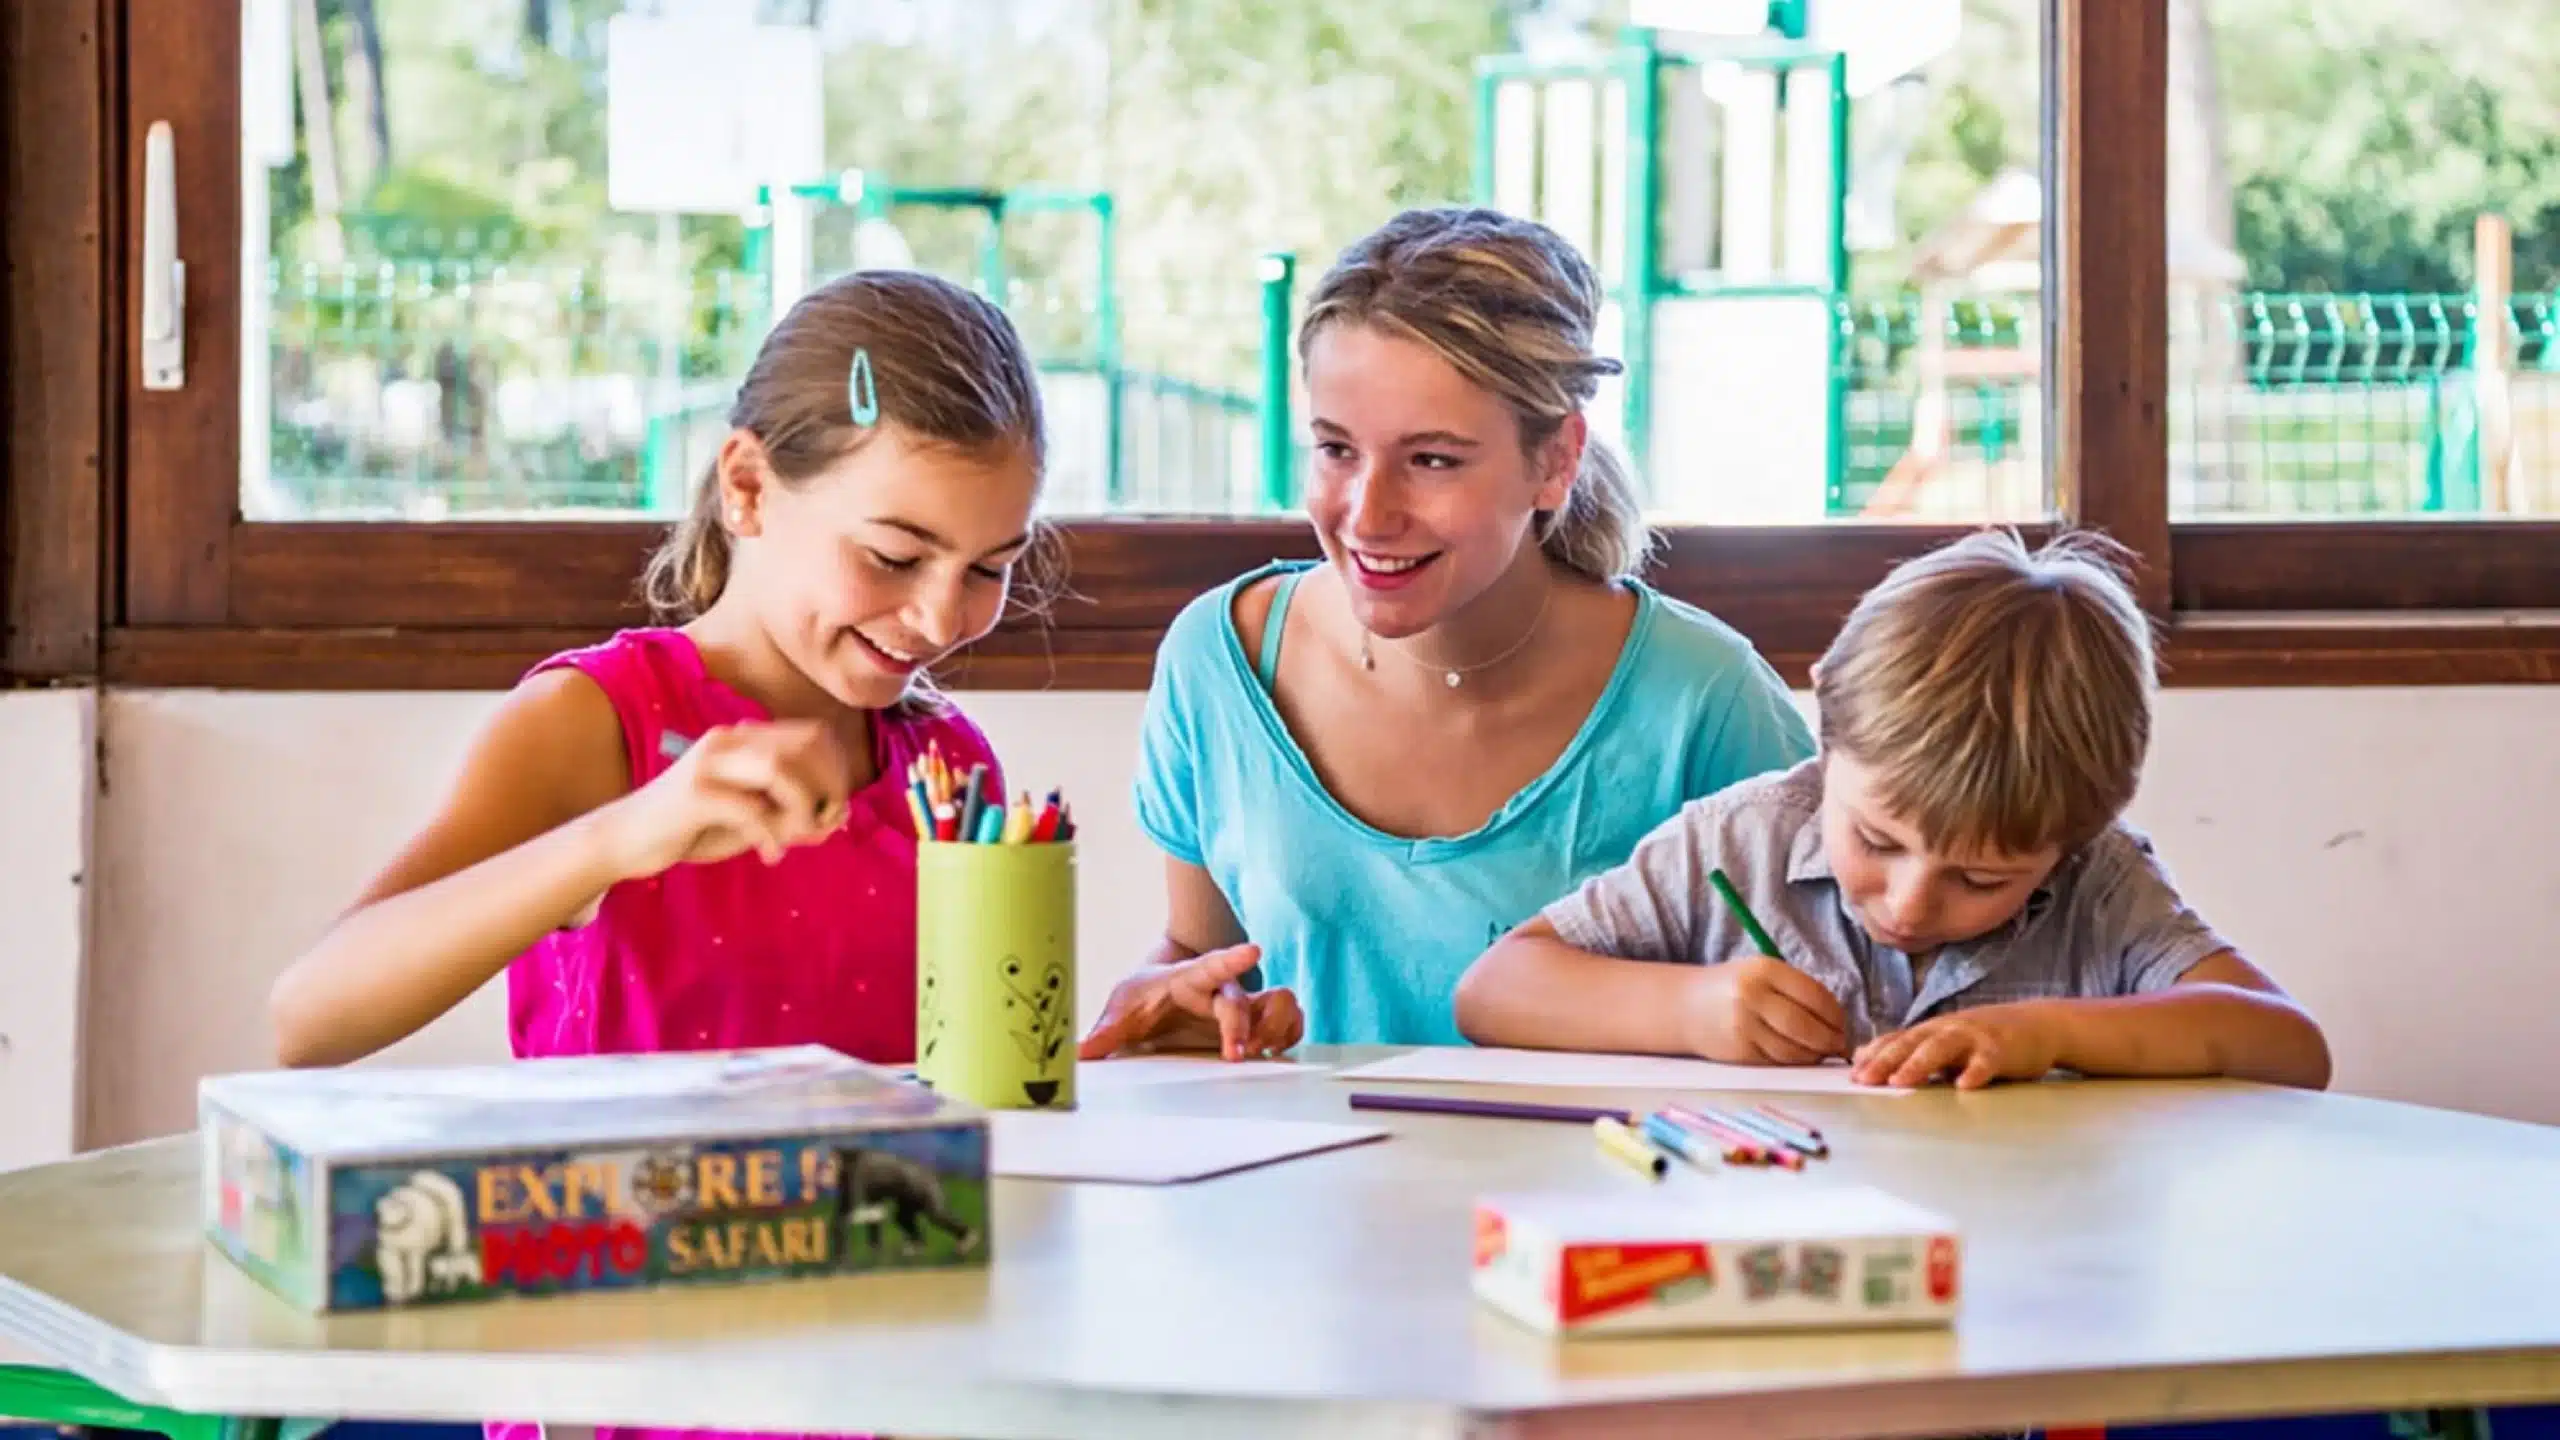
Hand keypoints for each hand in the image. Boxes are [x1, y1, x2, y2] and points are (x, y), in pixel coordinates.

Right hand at [594, 721, 855, 877]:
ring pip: (780, 770)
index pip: (813, 735)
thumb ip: (792, 816)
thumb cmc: (692, 829)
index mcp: (745, 739)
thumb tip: (840, 816)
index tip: (836, 808)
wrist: (624, 840)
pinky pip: (750, 809)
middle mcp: (729, 741)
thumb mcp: (750, 821)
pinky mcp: (694, 795)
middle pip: (804, 747)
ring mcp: (710, 764)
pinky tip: (770, 856)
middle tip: (823, 825)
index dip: (837, 770)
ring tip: (798, 837)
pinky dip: (770, 835)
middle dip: (828, 787)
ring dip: (803, 807)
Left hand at [1078, 944, 1303, 1060]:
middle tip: (1235, 1054)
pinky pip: (1289, 1020)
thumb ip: (1105, 1031)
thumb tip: (1078, 1053)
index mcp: (1190, 979)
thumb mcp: (1122, 1009)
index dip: (1232, 958)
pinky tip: (1273, 1052)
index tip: (1253, 950)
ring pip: (1281, 1003)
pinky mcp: (1256, 1023)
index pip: (1212, 964)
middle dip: (1244, 1027)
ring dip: (1275, 1029)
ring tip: (1259, 1052)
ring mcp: (1243, 1005)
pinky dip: (1288, 1035)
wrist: (1163, 993)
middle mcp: (1222, 989)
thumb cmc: (1146, 996)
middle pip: (1244, 998)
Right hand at [1685, 956, 1848, 1064]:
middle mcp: (1752, 995)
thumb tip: (1838, 1021)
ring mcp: (1743, 1025)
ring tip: (1821, 1052)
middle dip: (1830, 1039)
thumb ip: (1796, 990)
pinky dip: (1794, 1062)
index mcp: (1764, 969)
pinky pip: (1777, 1061)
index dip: (1836, 1014)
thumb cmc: (1733, 988)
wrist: (1685, 1006)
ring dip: (1815, 1055)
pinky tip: (1799, 1056)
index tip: (1843, 1023)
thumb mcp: (1762, 973)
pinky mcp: (1738, 1051)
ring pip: (1793, 1049)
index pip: (1814, 995)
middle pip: (1806, 1025)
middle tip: (1839, 1044)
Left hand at [1852, 1003, 2062, 1088]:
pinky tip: (1964, 1086)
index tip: (1851, 1074)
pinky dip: (1975, 1072)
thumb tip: (1870, 1058)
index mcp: (1932, 1031)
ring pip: (1941, 1048)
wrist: (2038, 1024)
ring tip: (1900, 1081)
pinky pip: (1987, 1062)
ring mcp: (1974, 1037)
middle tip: (1864, 1080)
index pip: (1896, 1041)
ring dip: (1919, 1064)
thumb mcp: (1945, 1042)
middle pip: (1911, 1043)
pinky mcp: (2002, 1049)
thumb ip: (1912, 1050)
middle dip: (1885, 1061)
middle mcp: (1948, 1030)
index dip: (1874, 1056)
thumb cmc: (1985, 1039)